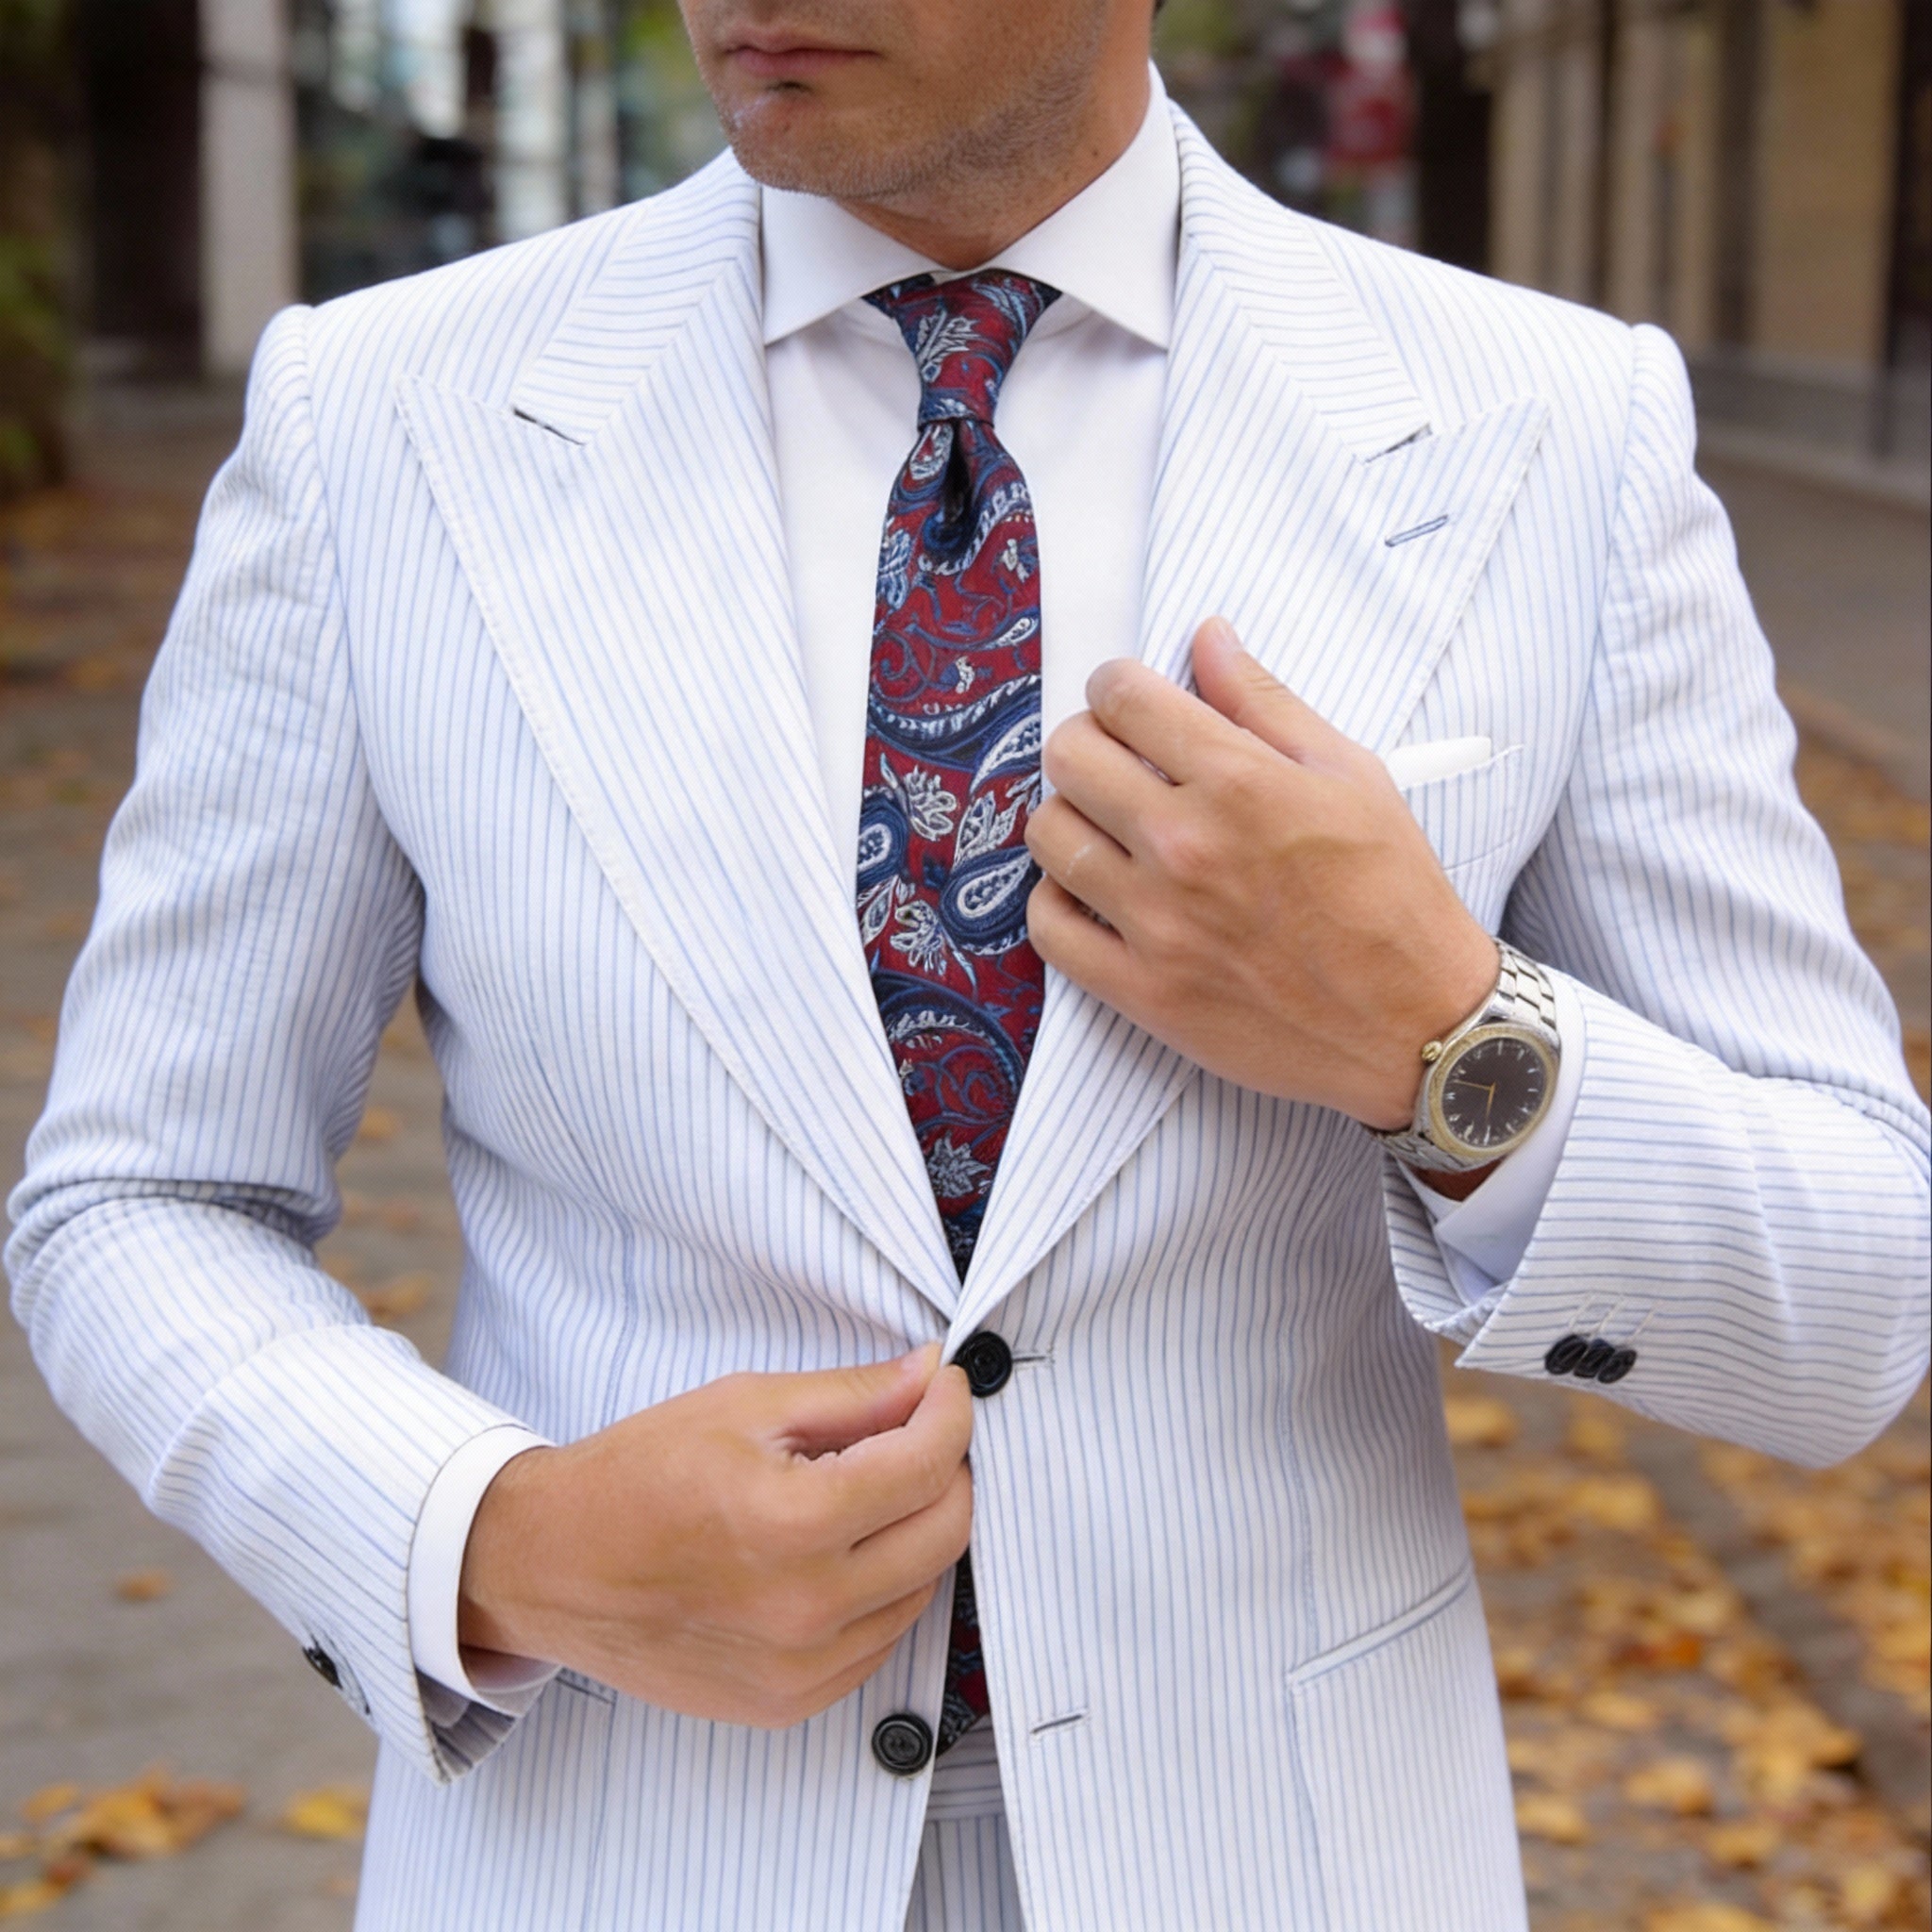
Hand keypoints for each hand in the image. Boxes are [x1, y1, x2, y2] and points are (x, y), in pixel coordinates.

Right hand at [458, 1346, 972, 1727]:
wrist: (550, 1566)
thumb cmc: (636, 1475)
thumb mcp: (743, 1405)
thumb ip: (851, 1395)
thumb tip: (928, 1376)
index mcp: (791, 1523)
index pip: (927, 1465)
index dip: (949, 1411)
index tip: (942, 1386)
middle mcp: (805, 1608)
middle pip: (944, 1532)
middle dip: (947, 1468)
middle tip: (917, 1430)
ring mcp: (800, 1669)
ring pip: (922, 1590)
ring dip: (918, 1530)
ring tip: (870, 1489)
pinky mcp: (789, 1702)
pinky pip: (878, 1640)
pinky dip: (882, 1588)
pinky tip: (840, 1550)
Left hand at [1024, 617, 1498, 1131]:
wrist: (1416, 1024)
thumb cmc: (1392, 897)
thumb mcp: (1351, 776)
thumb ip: (1265, 702)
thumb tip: (1208, 637)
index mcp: (1239, 782)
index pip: (1122, 697)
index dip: (1117, 685)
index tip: (1129, 700)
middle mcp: (1186, 846)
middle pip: (1069, 756)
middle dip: (1087, 742)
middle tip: (1116, 761)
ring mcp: (1157, 923)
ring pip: (1048, 835)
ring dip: (1069, 817)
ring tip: (1108, 828)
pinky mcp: (1142, 991)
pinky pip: (1049, 929)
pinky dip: (1057, 902)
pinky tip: (1094, 892)